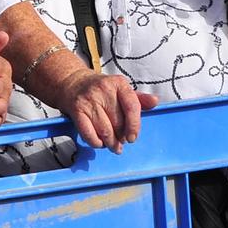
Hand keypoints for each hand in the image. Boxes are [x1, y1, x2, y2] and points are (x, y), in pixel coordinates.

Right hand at [43, 69, 157, 152]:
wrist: (72, 82)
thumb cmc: (100, 89)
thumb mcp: (120, 89)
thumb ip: (138, 98)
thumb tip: (155, 101)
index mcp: (119, 84)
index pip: (132, 106)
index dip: (134, 125)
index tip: (133, 137)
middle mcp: (103, 90)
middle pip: (118, 123)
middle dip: (121, 137)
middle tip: (122, 142)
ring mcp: (89, 100)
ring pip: (104, 131)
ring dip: (110, 143)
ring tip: (113, 145)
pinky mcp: (76, 110)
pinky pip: (89, 134)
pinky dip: (96, 143)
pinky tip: (100, 142)